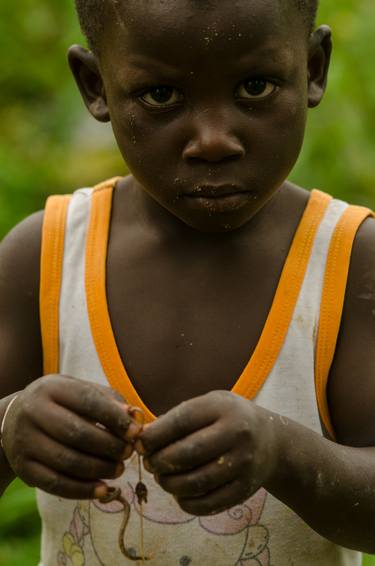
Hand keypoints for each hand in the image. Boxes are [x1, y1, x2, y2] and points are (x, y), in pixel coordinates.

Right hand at [1, 375, 141, 498]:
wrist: (14, 421)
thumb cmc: (62, 404)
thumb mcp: (81, 392)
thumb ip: (110, 402)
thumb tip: (136, 418)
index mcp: (51, 388)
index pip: (87, 401)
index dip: (114, 417)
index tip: (136, 432)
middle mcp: (33, 412)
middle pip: (76, 433)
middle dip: (109, 446)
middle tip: (128, 453)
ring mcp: (25, 441)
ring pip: (67, 461)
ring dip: (99, 469)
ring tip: (119, 469)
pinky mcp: (23, 468)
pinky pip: (55, 484)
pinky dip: (83, 490)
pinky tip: (103, 489)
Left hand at [139, 390, 276, 515]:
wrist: (272, 442)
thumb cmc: (228, 419)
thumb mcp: (210, 405)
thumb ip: (178, 418)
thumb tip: (143, 439)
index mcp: (223, 408)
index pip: (182, 421)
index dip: (155, 434)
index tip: (140, 442)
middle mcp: (236, 434)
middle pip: (187, 454)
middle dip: (159, 461)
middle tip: (149, 463)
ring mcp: (243, 464)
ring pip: (195, 482)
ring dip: (169, 483)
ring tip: (162, 477)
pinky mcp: (244, 490)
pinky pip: (208, 503)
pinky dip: (186, 502)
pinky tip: (180, 493)